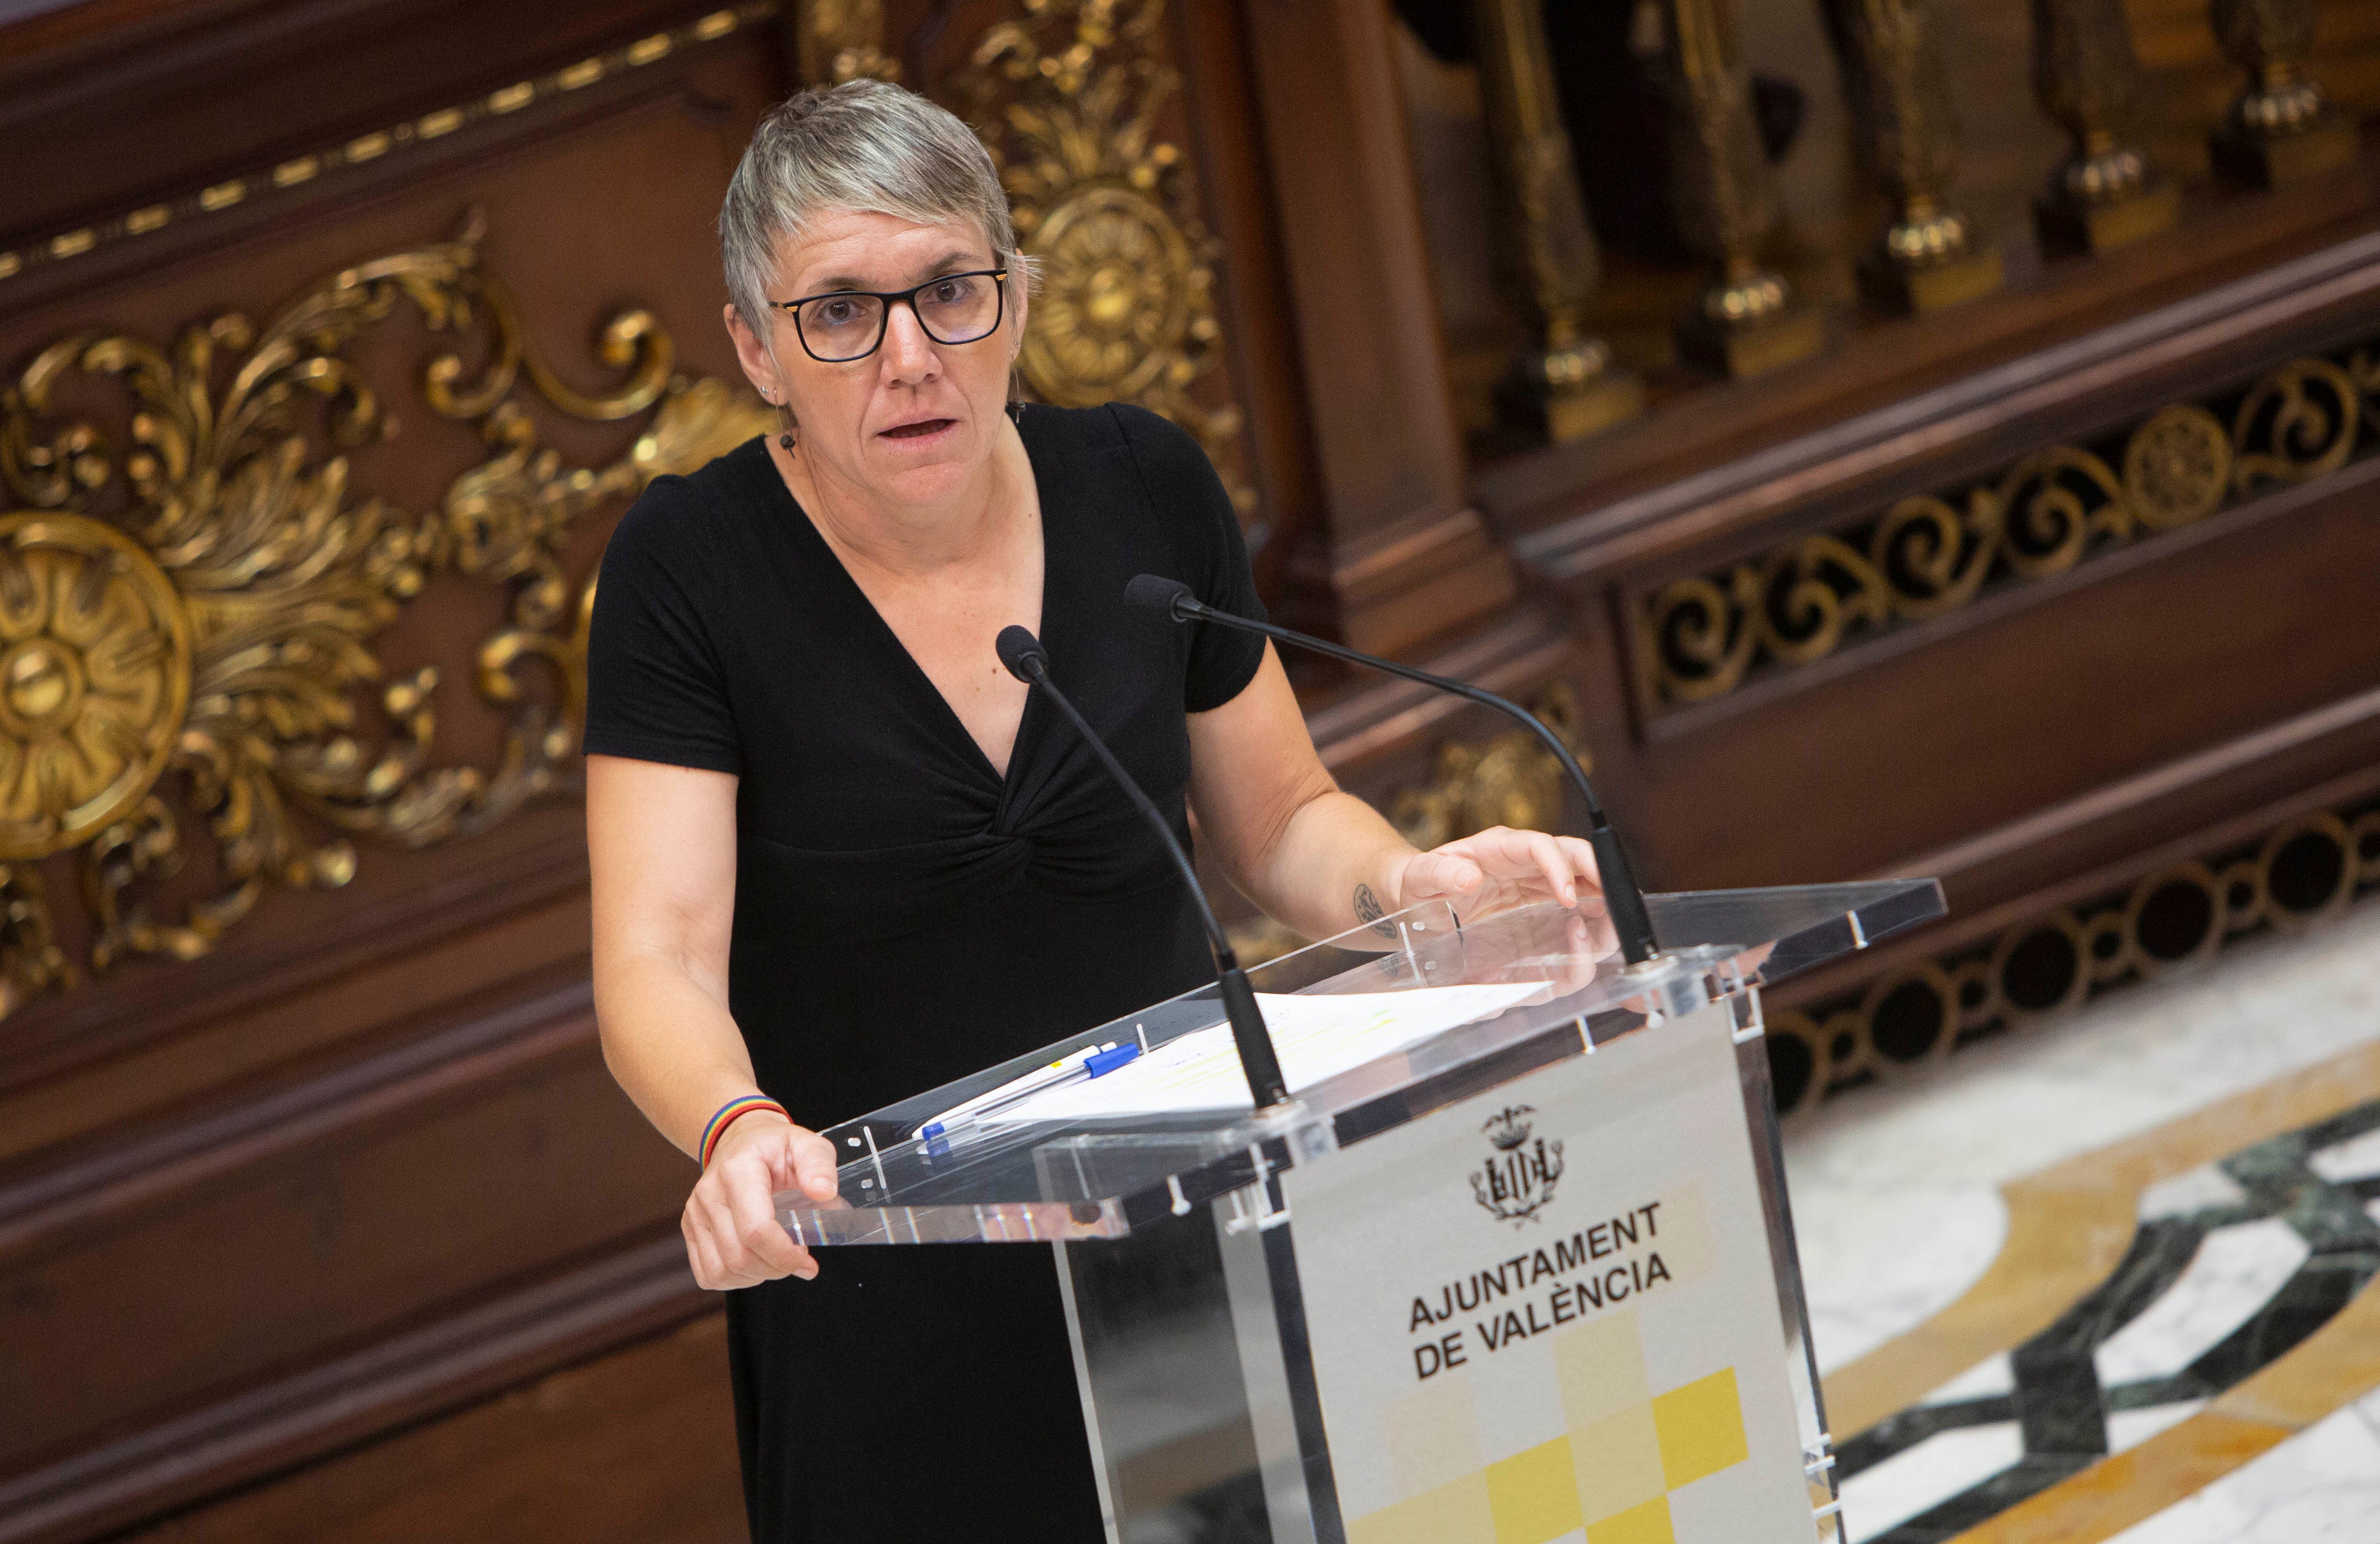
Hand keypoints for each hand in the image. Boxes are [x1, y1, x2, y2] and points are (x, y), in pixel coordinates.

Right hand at [682, 1113, 839, 1289]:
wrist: (740, 1140)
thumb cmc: (775, 1146)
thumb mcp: (806, 1143)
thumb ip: (819, 1164)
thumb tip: (824, 1192)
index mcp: (738, 1170)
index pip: (755, 1230)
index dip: (784, 1255)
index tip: (808, 1262)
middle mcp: (709, 1193)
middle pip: (739, 1256)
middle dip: (776, 1268)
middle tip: (798, 1259)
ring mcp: (695, 1213)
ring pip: (722, 1271)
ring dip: (757, 1276)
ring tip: (777, 1259)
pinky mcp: (691, 1229)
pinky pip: (708, 1274)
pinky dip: (736, 1279)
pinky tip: (756, 1262)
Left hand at [1394, 826, 1604, 922]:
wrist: (1414, 896)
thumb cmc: (1418, 883)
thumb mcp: (1420, 877)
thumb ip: (1440, 875)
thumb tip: (1468, 877)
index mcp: (1499, 847)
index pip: (1542, 846)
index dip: (1560, 867)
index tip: (1568, 897)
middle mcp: (1524, 860)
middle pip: (1575, 858)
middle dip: (1600, 878)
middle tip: (1614, 909)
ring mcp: (1534, 881)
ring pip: (1582, 882)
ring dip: (1602, 901)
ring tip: (1611, 928)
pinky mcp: (1537, 903)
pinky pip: (1572, 905)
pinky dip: (1588, 919)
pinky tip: (1593, 938)